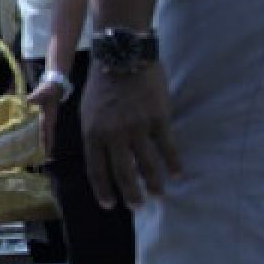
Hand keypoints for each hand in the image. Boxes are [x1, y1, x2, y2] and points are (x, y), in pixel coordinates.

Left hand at [26, 81, 61, 156]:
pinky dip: (35, 135)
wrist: (54, 86)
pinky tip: (30, 139)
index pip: (47, 133)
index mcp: (48, 118)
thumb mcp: (42, 92)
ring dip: (40, 143)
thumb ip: (35, 97)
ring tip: (34, 154)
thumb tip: (27, 101)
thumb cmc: (49, 90)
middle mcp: (48, 121)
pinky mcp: (42, 117)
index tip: (47, 155)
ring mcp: (45, 120)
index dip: (47, 144)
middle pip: (46, 137)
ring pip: (43, 134)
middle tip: (40, 160)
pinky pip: (39, 129)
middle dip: (43, 148)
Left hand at [80, 62, 180, 209]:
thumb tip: (100, 160)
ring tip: (159, 194)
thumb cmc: (103, 85)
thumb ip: (94, 136)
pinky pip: (167, 148)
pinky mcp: (158, 119)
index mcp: (92, 133)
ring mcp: (136, 127)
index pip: (97, 170)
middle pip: (123, 173)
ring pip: (147, 165)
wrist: (123, 56)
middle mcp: (113, 134)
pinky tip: (177, 175)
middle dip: (131, 194)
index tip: (110, 205)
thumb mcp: (87, 111)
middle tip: (138, 207)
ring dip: (154, 184)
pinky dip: (172, 165)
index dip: (104, 190)